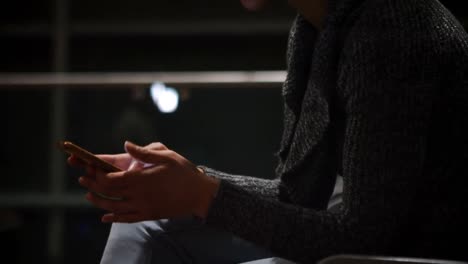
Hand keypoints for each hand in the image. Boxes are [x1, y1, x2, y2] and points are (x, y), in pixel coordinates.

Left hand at [77, 141, 219, 222]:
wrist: (200, 195)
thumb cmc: (184, 172)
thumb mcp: (167, 156)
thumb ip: (144, 152)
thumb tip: (125, 144)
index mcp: (142, 179)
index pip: (112, 179)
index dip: (98, 174)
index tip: (90, 168)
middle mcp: (139, 195)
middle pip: (110, 192)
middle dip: (93, 186)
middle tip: (83, 180)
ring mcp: (143, 207)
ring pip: (115, 207)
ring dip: (99, 202)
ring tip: (89, 196)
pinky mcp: (149, 215)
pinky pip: (127, 219)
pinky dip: (114, 219)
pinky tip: (106, 217)